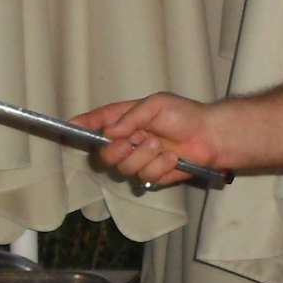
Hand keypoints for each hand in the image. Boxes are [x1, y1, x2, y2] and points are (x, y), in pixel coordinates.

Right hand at [71, 92, 219, 187]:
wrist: (211, 137)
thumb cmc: (185, 115)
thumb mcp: (157, 105)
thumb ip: (131, 117)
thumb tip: (109, 131)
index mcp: (127, 119)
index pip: (99, 121)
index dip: (83, 125)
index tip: (71, 127)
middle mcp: (129, 140)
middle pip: (104, 154)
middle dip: (117, 150)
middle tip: (135, 141)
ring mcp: (140, 159)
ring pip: (124, 168)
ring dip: (143, 157)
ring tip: (162, 146)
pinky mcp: (153, 175)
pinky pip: (144, 177)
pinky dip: (159, 167)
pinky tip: (173, 159)